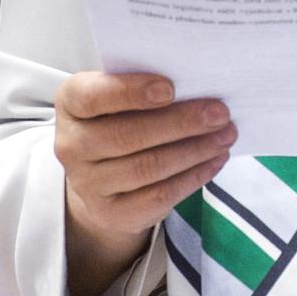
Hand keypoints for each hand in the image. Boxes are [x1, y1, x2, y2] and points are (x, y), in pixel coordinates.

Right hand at [55, 70, 236, 245]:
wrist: (102, 176)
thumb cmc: (121, 119)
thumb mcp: (122, 96)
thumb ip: (146, 86)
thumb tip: (199, 82)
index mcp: (71, 104)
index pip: (92, 97)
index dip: (130, 92)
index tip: (171, 88)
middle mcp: (71, 145)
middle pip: (129, 135)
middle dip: (181, 123)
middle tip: (220, 113)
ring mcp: (88, 184)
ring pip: (148, 167)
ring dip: (195, 150)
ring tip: (225, 134)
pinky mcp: (111, 213)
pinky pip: (159, 196)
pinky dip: (193, 176)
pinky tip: (215, 160)